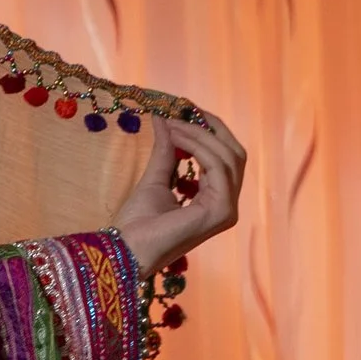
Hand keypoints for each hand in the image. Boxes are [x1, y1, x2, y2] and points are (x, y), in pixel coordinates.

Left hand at [111, 115, 245, 275]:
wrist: (126, 250)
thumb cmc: (137, 223)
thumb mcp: (156, 177)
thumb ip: (167, 150)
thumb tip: (164, 118)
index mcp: (215, 198)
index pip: (225, 156)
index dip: (209, 130)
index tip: (185, 110)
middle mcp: (227, 204)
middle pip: (234, 153)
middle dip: (211, 127)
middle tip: (185, 109)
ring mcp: (227, 210)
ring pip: (228, 156)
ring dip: (199, 135)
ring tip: (173, 125)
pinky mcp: (222, 211)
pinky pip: (218, 167)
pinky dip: (198, 147)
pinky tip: (176, 137)